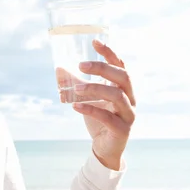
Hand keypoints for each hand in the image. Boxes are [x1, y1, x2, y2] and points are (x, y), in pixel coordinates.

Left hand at [72, 39, 135, 170]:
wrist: (105, 148)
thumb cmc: (99, 119)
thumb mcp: (87, 99)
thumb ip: (77, 84)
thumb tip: (59, 69)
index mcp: (124, 88)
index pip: (121, 65)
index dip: (110, 53)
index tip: (95, 42)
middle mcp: (130, 99)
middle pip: (123, 77)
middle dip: (102, 68)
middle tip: (81, 65)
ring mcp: (129, 114)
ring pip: (117, 96)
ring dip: (95, 89)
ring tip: (76, 89)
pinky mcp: (122, 130)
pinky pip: (108, 117)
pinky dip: (91, 110)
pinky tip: (75, 106)